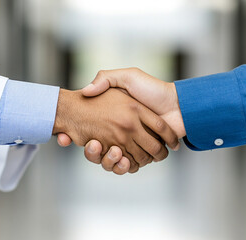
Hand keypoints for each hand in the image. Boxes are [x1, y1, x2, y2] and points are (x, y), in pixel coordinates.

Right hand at [53, 88, 178, 172]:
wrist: (178, 105)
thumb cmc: (153, 89)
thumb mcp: (128, 77)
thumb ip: (106, 78)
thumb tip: (85, 91)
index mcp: (114, 119)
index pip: (89, 131)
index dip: (75, 136)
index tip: (67, 137)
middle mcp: (121, 134)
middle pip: (98, 151)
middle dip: (92, 153)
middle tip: (94, 145)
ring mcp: (132, 145)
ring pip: (111, 162)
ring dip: (107, 161)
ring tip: (112, 152)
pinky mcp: (143, 155)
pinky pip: (127, 167)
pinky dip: (122, 167)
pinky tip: (122, 159)